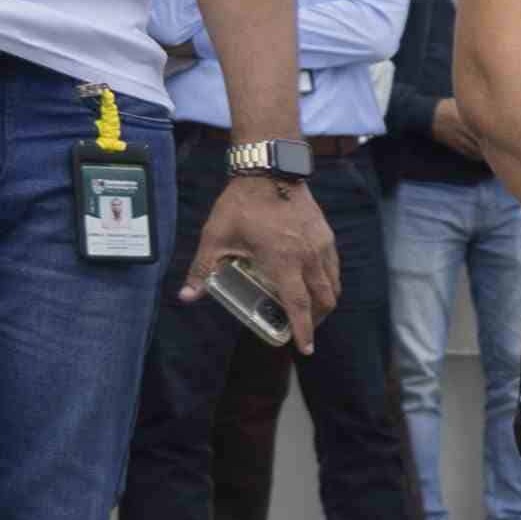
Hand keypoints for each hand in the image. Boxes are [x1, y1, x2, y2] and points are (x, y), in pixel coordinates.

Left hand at [195, 170, 340, 322]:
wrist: (269, 170)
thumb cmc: (241, 204)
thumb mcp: (215, 237)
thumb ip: (203, 269)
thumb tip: (187, 297)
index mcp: (283, 262)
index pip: (299, 305)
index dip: (303, 330)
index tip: (305, 348)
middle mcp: (308, 258)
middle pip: (324, 300)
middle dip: (317, 320)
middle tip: (304, 328)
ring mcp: (321, 246)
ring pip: (333, 285)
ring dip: (325, 302)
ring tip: (310, 308)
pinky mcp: (326, 236)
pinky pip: (333, 267)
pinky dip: (327, 281)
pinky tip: (313, 280)